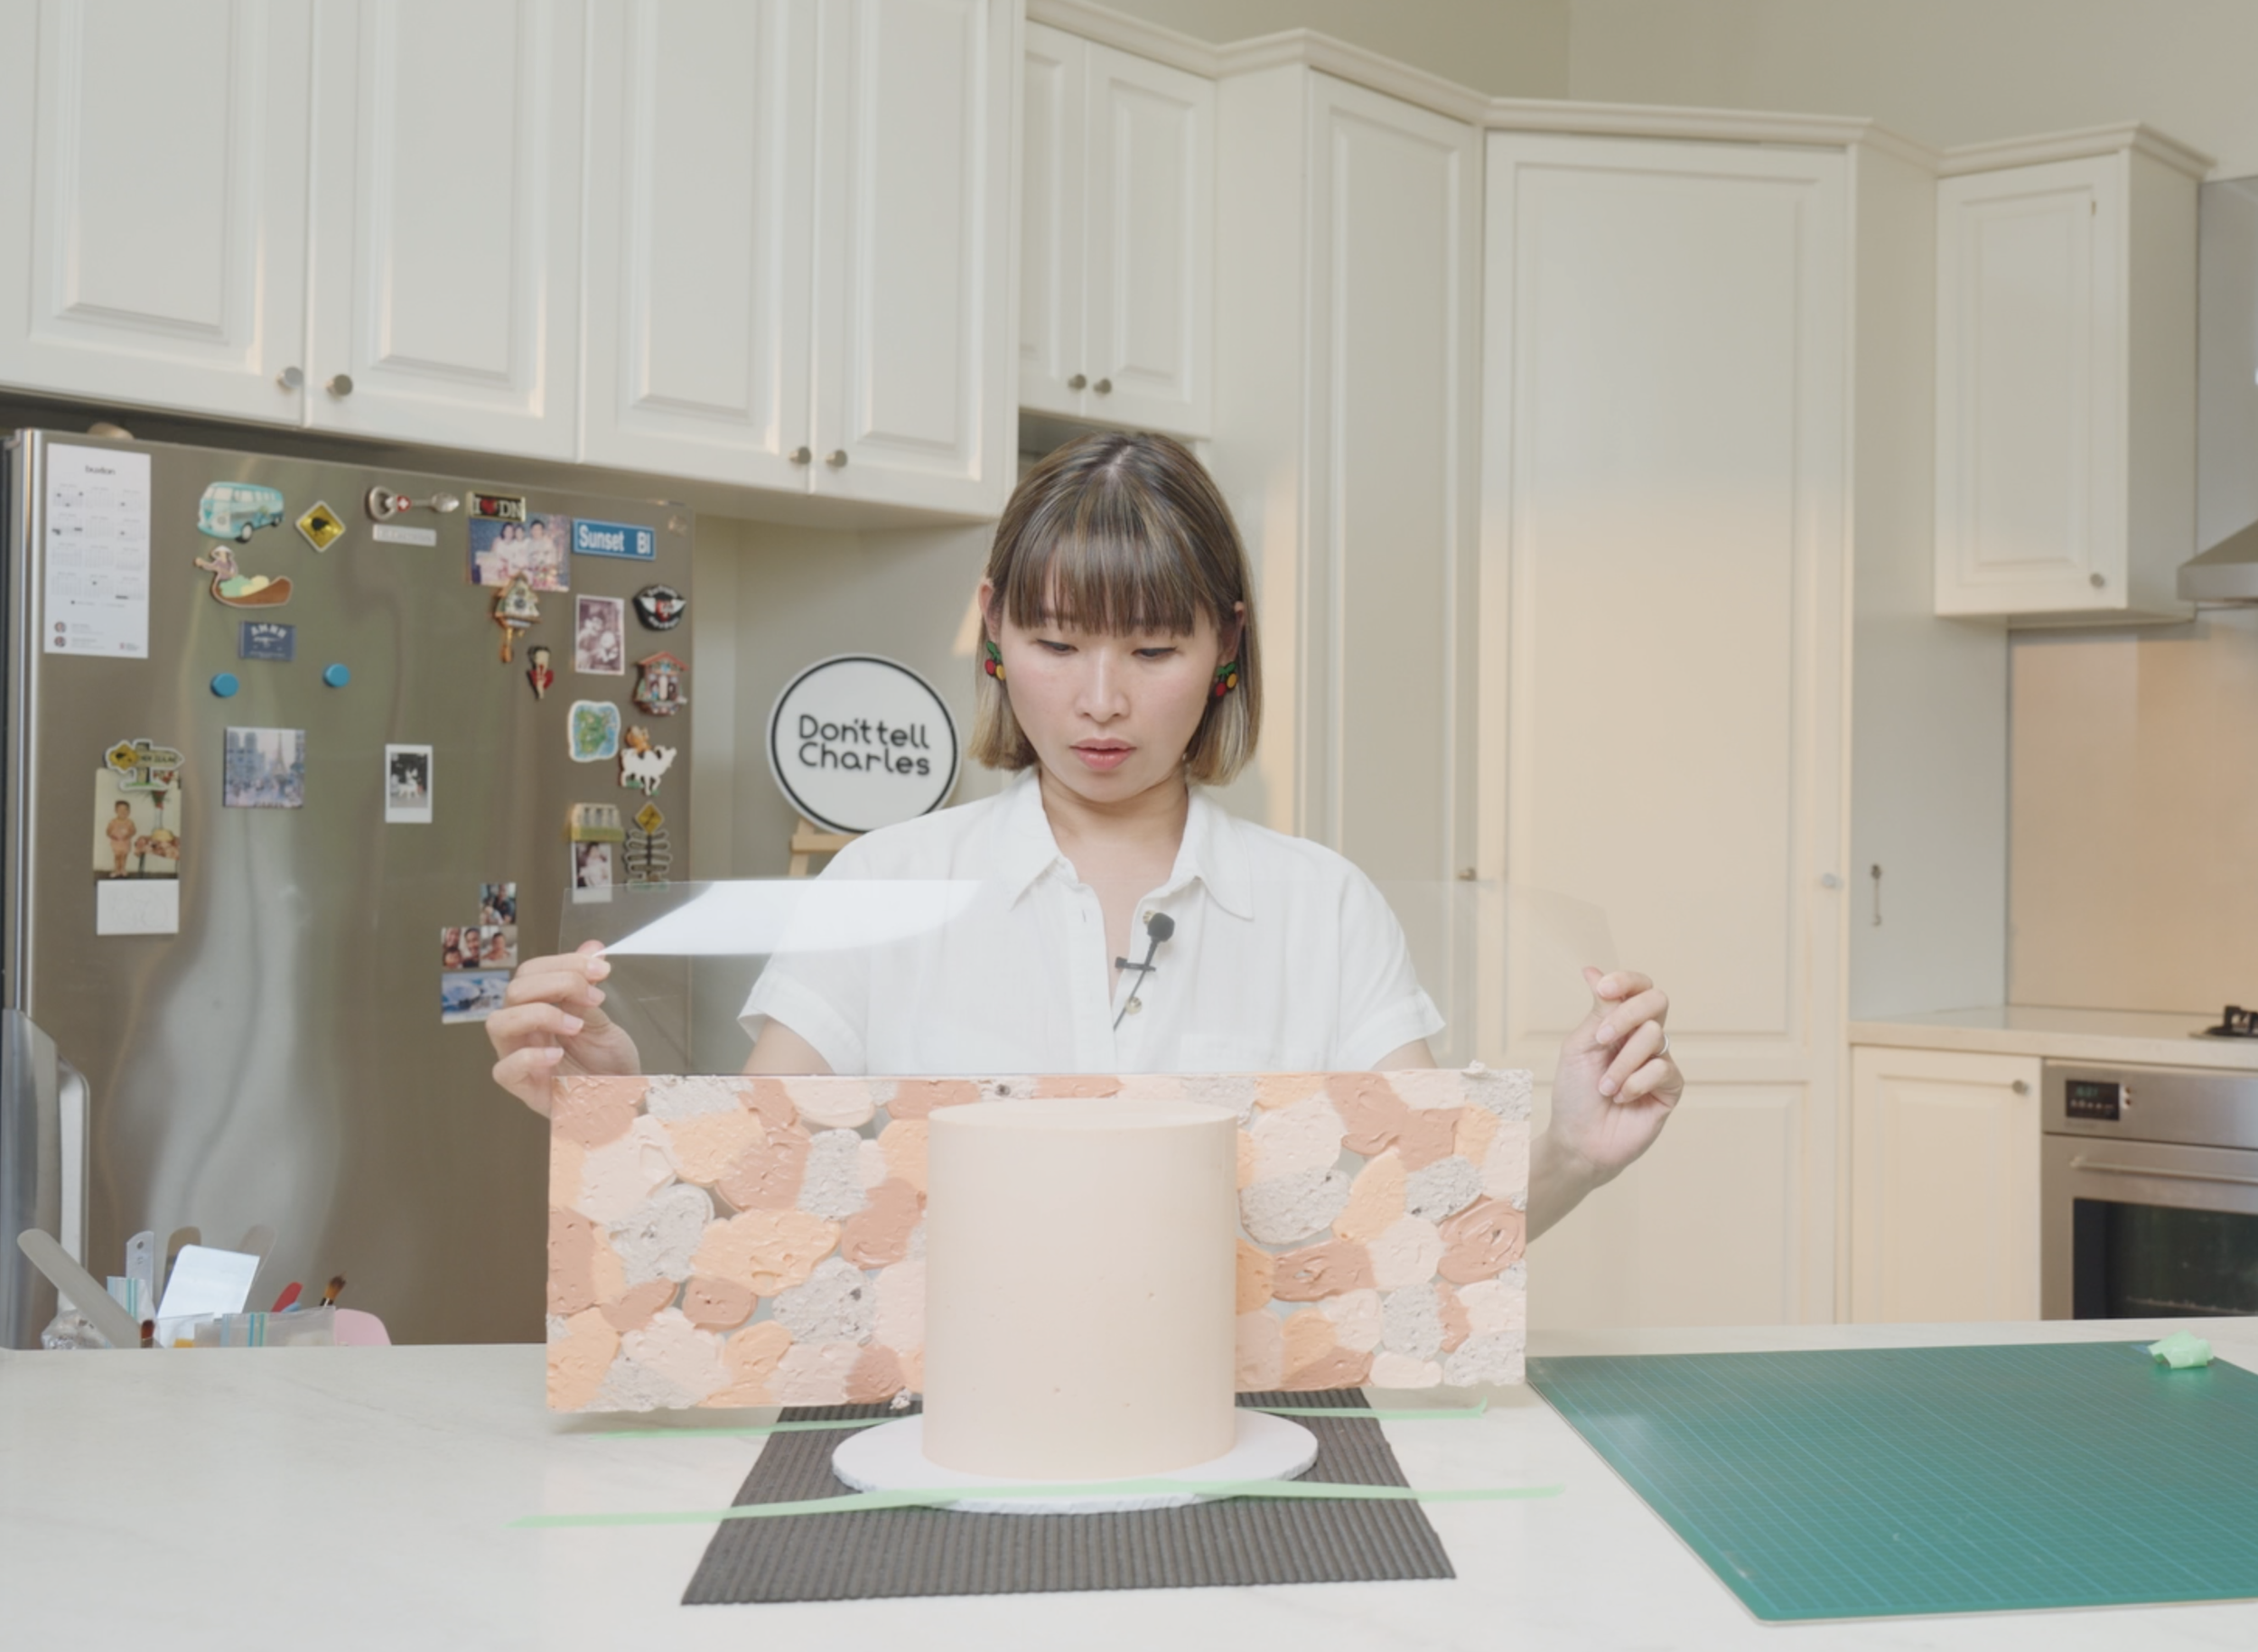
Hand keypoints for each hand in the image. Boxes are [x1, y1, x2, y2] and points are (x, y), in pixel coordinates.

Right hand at [485, 941, 640, 1115]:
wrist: (627, 1103)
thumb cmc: (609, 1066)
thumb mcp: (602, 1019)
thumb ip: (588, 988)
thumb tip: (591, 947)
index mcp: (539, 1010)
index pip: (530, 972)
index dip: (563, 963)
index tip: (600, 968)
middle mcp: (526, 1032)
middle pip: (514, 990)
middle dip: (557, 982)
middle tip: (593, 995)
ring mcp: (521, 1059)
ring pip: (497, 1023)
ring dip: (540, 1014)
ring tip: (576, 1025)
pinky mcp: (526, 1089)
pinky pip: (504, 1070)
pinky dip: (529, 1056)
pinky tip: (557, 1054)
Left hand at [1535, 968, 1681, 1225]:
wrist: (1579, 1140)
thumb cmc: (1575, 1094)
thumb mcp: (1581, 1046)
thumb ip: (1598, 1011)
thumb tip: (1592, 970)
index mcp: (1621, 1023)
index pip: (1639, 987)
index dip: (1627, 980)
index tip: (1603, 987)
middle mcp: (1645, 1038)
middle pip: (1657, 1001)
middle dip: (1626, 1016)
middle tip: (1602, 1041)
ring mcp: (1660, 1062)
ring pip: (1654, 1036)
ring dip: (1621, 1063)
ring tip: (1605, 1087)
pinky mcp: (1671, 1088)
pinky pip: (1663, 1069)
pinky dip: (1635, 1083)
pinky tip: (1621, 1098)